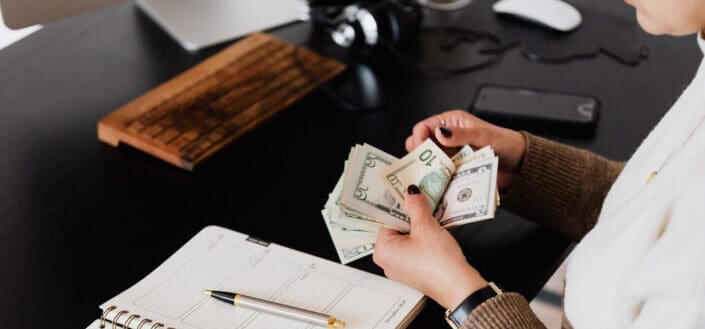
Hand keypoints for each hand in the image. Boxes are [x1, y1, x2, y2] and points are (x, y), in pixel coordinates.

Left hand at [373, 185, 487, 309]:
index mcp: (382, 251)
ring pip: (407, 239)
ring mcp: (401, 268)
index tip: (406, 193)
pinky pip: (414, 249)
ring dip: (418, 227)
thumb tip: (410, 193)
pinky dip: (423, 239)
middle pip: (395, 229)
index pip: (385, 219)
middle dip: (409, 216)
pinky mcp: (415, 272)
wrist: (459, 287)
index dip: (398, 205)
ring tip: (430, 217)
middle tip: (420, 202)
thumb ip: (415, 206)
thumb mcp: (426, 227)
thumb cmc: (439, 263)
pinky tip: (434, 232)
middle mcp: (388, 262)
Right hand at [405, 110, 525, 189]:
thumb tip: (440, 132)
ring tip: (428, 178)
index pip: (424, 127)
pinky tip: (437, 185)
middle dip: (419, 156)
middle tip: (420, 166)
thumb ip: (461, 134)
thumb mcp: (483, 135)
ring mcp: (450, 156)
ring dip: (427, 170)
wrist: (519, 165)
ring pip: (429, 162)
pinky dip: (436, 180)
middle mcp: (448, 138)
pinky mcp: (454, 171)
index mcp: (452, 123)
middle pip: (423, 146)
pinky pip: (439, 176)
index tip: (418, 150)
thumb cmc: (505, 143)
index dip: (418, 137)